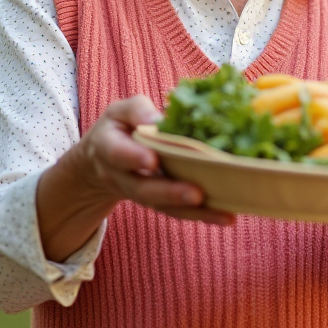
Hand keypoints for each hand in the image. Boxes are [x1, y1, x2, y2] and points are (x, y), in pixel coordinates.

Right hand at [72, 95, 234, 225]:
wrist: (101, 160)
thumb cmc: (120, 127)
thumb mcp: (121, 111)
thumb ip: (138, 111)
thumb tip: (160, 119)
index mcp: (108, 147)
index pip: (118, 153)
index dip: (134, 157)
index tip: (153, 160)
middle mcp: (120, 176)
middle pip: (143, 189)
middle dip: (170, 193)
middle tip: (196, 194)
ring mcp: (138, 193)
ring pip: (162, 206)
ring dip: (192, 211)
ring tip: (223, 213)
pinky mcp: (156, 203)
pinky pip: (176, 212)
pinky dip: (201, 215)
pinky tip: (226, 216)